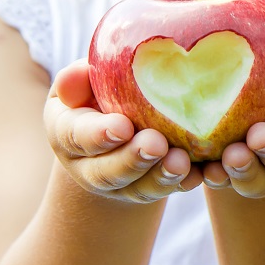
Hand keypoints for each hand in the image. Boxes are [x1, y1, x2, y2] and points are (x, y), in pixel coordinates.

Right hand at [44, 59, 204, 202]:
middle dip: (132, 160)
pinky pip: (165, 190)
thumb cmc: (96, 89)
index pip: (76, 136)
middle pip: (106, 172)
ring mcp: (120, 183)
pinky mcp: (149, 188)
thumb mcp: (82, 79)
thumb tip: (77, 74)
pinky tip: (198, 175)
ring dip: (160, 177)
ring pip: (138, 188)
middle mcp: (88, 166)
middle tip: (156, 145)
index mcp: (66, 133)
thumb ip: (79, 78)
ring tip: (181, 163)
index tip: (123, 127)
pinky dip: (182, 184)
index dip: (98, 135)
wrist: (113, 123)